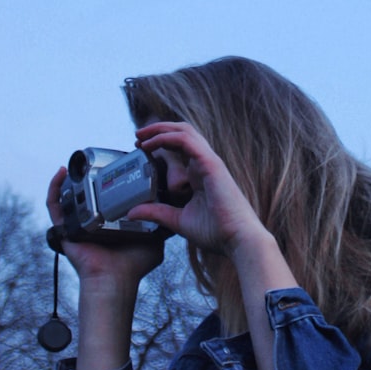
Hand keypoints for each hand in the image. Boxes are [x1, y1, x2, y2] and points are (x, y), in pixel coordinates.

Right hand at [46, 167, 163, 286]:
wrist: (116, 280)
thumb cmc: (133, 266)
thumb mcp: (153, 240)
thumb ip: (162, 224)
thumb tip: (172, 209)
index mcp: (109, 221)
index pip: (104, 196)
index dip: (108, 179)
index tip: (117, 163)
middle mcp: (91, 221)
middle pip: (86, 193)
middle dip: (88, 175)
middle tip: (97, 159)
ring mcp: (77, 223)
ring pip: (68, 195)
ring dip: (69, 178)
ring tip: (77, 162)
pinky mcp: (64, 228)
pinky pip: (54, 205)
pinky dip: (54, 188)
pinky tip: (61, 172)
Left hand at [127, 121, 267, 256]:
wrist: (238, 240)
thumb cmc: (216, 232)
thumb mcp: (178, 220)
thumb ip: (157, 213)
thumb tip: (131, 212)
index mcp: (200, 174)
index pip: (180, 147)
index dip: (160, 142)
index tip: (141, 148)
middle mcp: (205, 164)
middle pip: (182, 133)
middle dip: (158, 129)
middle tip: (137, 136)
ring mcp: (209, 162)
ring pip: (185, 131)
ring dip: (160, 129)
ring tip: (141, 135)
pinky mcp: (211, 164)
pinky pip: (187, 141)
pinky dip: (167, 137)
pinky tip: (152, 144)